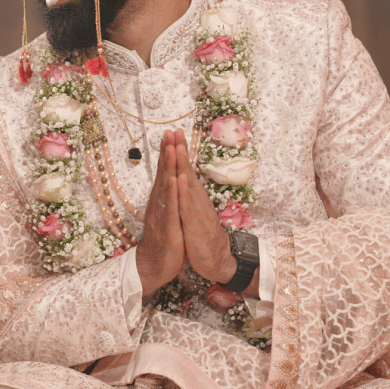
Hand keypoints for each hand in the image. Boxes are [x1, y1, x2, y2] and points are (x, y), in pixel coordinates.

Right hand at [136, 130, 184, 294]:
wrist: (154, 264)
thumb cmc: (162, 239)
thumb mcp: (166, 214)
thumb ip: (166, 198)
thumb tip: (168, 181)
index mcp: (161, 198)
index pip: (164, 171)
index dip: (167, 152)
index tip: (170, 134)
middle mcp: (159, 201)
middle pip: (163, 172)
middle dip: (167, 151)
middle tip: (169, 132)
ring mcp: (162, 212)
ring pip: (166, 185)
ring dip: (168, 166)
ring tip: (171, 148)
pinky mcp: (168, 225)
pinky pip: (170, 205)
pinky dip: (172, 191)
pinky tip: (174, 178)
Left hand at [174, 128, 236, 283]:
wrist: (216, 259)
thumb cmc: (202, 235)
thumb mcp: (192, 212)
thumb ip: (188, 197)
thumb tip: (183, 182)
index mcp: (193, 196)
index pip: (185, 169)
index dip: (178, 152)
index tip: (173, 133)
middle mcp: (196, 198)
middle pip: (186, 170)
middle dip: (180, 150)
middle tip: (175, 130)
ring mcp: (195, 209)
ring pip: (187, 183)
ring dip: (181, 164)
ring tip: (176, 146)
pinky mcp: (193, 222)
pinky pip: (186, 204)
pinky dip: (183, 190)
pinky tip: (180, 178)